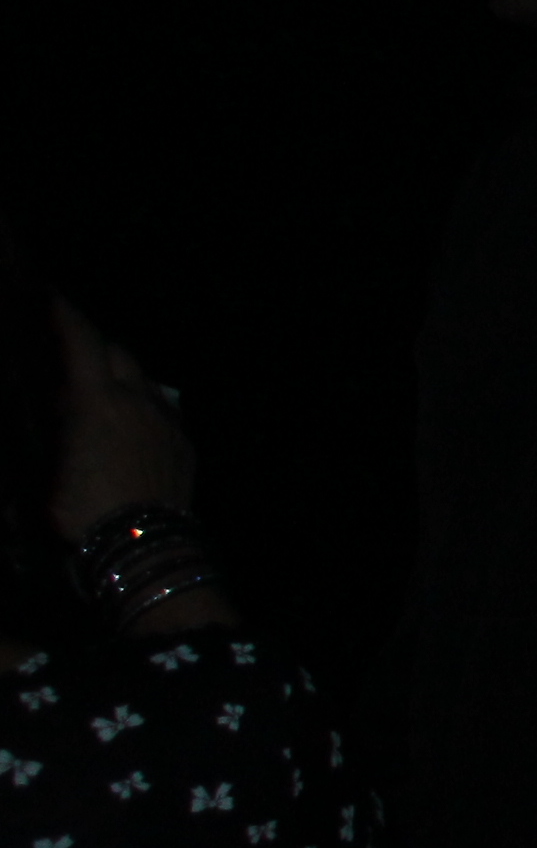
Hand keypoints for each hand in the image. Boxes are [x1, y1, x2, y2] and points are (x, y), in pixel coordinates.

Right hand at [49, 303, 196, 527]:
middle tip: (70, 348)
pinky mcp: (185, 443)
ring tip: (99, 386)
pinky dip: (143, 403)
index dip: (66, 315)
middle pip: (117, 353)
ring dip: (121, 375)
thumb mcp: (41, 471)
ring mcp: (167, 420)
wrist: (142, 549)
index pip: (83, 341)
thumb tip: (48, 403)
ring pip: (144, 379)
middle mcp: (138, 399)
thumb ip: (44, 430)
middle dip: (93, 344)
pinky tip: (131, 419)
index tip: (52, 298)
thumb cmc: (79, 513)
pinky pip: (163, 408)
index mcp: (98, 400)